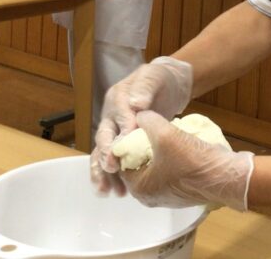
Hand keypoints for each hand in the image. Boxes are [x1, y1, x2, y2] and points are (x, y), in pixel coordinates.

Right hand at [92, 57, 193, 190]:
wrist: (167, 85)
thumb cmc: (159, 80)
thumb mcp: (153, 78)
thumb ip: (145, 88)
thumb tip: (136, 103)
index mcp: (117, 98)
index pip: (118, 116)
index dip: (121, 131)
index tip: (124, 146)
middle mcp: (111, 115)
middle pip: (104, 138)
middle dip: (106, 155)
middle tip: (112, 169)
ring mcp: (114, 130)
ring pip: (103, 153)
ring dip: (104, 172)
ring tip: (108, 191)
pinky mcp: (122, 143)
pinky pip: (113, 160)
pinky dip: (111, 177)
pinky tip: (115, 192)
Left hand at [120, 110, 253, 210]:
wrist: (227, 178)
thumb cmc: (193, 161)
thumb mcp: (166, 134)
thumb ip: (148, 121)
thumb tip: (140, 114)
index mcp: (140, 188)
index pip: (122, 163)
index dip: (127, 142)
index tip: (135, 126)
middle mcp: (150, 197)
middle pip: (138, 166)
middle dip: (142, 147)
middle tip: (150, 128)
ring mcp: (168, 196)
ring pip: (155, 168)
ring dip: (158, 152)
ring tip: (166, 134)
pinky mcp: (183, 192)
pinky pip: (170, 173)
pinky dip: (171, 159)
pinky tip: (180, 145)